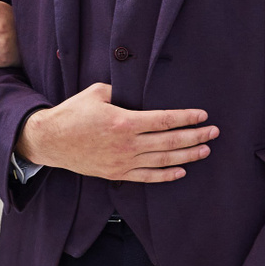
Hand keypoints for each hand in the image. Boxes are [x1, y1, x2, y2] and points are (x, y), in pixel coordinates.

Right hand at [18, 83, 216, 182]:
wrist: (50, 142)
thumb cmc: (72, 114)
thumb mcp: (96, 93)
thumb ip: (120, 91)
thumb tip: (138, 88)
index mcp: (124, 121)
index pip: (164, 119)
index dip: (186, 117)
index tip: (202, 115)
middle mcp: (127, 144)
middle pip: (170, 141)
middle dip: (195, 136)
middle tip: (214, 132)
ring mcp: (123, 162)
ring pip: (163, 160)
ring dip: (187, 155)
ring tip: (205, 150)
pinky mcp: (117, 174)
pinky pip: (148, 177)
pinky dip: (166, 175)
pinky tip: (181, 170)